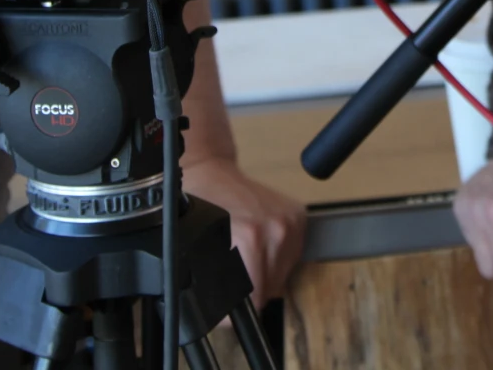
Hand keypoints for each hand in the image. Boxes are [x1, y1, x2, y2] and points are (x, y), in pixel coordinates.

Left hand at [182, 155, 306, 303]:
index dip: (234, 313)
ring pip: (281, 276)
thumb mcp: (194, 252)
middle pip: (269, 290)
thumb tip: (225, 320)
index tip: (225, 309)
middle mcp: (274, 229)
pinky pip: (291, 257)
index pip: (254, 300)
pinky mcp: (298, 217)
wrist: (209, 172)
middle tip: (230, 275)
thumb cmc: (196, 207)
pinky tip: (257, 244)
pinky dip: (275, 258)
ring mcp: (289, 222)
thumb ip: (211, 288)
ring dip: (263, 275)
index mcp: (249, 238)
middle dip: (249, 292)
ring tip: (242, 255)